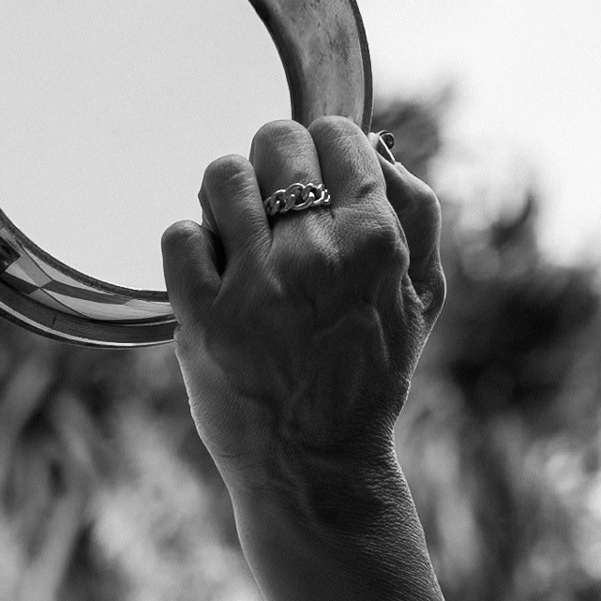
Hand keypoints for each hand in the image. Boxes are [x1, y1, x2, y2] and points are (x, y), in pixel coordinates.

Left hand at [161, 118, 445, 490]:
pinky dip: (188, 247)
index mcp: (377, 240)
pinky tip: (208, 275)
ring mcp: (255, 284)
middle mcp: (316, 253)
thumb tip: (376, 144)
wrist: (317, 464)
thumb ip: (416, 214)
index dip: (319, 149)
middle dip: (270, 166)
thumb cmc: (369, 376)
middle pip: (275, 145)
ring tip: (236, 235)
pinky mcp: (203, 316)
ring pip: (220, 177)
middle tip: (270, 208)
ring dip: (224, 198)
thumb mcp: (421, 296)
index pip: (336, 135)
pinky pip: (178, 236)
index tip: (312, 179)